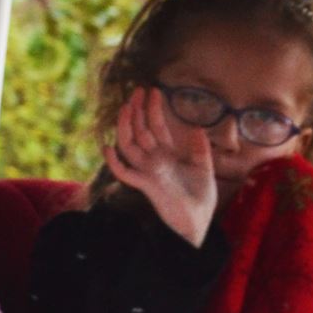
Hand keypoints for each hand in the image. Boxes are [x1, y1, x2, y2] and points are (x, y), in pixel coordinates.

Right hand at [106, 85, 216, 246]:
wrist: (200, 221)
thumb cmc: (201, 198)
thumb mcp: (204, 167)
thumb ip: (199, 148)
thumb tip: (197, 127)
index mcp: (166, 155)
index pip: (155, 127)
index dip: (153, 109)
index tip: (154, 91)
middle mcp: (154, 161)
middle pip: (140, 131)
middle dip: (138, 110)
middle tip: (137, 90)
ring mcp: (148, 172)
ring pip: (129, 146)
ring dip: (126, 127)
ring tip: (127, 107)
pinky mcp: (146, 186)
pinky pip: (125, 174)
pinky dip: (114, 163)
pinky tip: (108, 147)